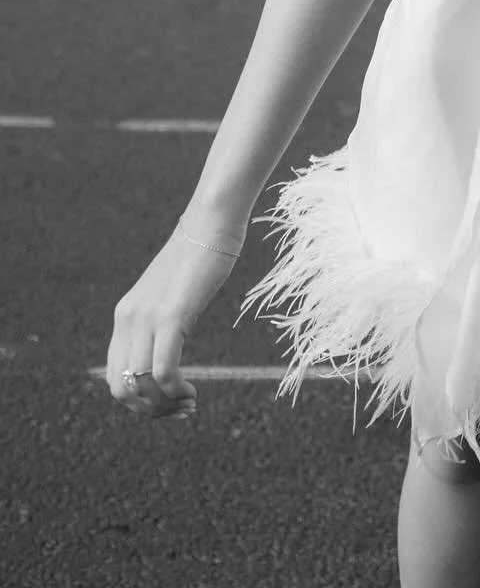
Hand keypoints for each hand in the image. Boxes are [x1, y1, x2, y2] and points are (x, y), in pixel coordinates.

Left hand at [107, 223, 240, 420]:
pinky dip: (175, 391)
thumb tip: (169, 344)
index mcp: (125, 315)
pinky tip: (192, 391)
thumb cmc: (202, 254)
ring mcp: (147, 318)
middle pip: (121, 389)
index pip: (114, 377)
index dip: (139, 402)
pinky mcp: (171, 315)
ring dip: (163, 406)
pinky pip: (163, 370)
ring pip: (140, 385)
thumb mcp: (172, 293)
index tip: (170, 403)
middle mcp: (128, 319)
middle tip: (180, 409)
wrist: (212, 221)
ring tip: (188, 402)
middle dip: (149, 410)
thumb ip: (163, 318)